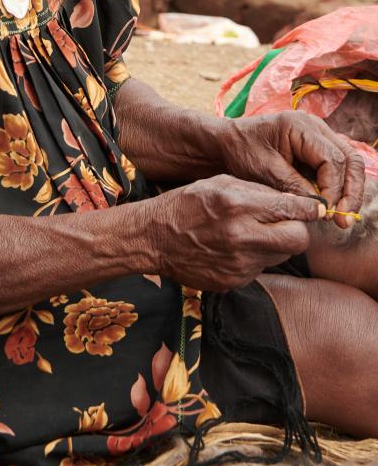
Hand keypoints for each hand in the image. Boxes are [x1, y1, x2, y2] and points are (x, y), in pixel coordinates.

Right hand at [141, 175, 323, 291]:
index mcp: (237, 206)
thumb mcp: (221, 184)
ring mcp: (238, 263)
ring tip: (255, 234)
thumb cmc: (186, 204)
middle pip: (298, 240)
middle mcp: (241, 236)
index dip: (308, 209)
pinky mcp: (234, 281)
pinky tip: (237, 248)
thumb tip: (293, 201)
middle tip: (287, 224)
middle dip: (297, 230)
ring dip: (277, 245)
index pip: (292, 210)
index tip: (313, 208)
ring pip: (282, 256)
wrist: (153, 238)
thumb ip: (258, 192)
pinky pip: (260, 269)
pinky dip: (256, 258)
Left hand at [217, 112, 365, 228]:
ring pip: (348, 161)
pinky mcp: (315, 145)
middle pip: (350, 158)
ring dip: (348, 189)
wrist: (226, 142)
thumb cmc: (241, 151)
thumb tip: (321, 207)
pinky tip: (332, 204)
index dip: (334, 189)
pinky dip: (338, 184)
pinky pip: (337, 163)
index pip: (333, 159)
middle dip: (350, 191)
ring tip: (341, 215)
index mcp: (300, 126)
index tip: (326, 212)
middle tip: (343, 220)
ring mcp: (318, 134)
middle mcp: (315, 126)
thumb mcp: (265, 171)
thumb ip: (294, 187)